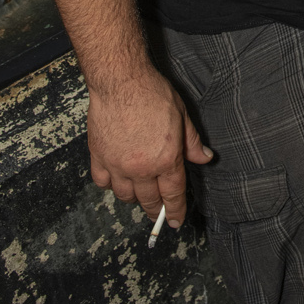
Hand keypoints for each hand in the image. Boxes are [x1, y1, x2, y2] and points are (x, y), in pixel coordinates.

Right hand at [86, 68, 212, 228]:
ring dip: (134, 197)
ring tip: (139, 191)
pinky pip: (103, 182)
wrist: (121, 81)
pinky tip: (116, 179)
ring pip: (125, 195)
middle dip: (155, 209)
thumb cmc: (152, 93)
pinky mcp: (99, 157)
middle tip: (158, 213)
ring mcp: (118, 165)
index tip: (174, 222)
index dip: (175, 211)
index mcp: (166, 159)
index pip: (173, 194)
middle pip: (149, 200)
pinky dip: (110, 184)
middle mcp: (142, 168)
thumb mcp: (182, 116)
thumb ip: (192, 142)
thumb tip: (204, 158)